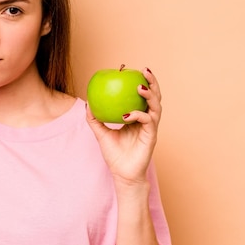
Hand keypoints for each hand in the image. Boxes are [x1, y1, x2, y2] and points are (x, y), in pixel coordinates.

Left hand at [86, 68, 161, 184]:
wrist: (122, 174)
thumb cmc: (115, 155)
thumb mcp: (101, 134)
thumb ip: (95, 119)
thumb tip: (87, 103)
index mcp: (138, 117)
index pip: (142, 96)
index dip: (141, 82)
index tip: (133, 69)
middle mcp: (147, 120)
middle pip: (155, 96)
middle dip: (152, 82)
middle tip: (144, 70)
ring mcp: (151, 128)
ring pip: (156, 106)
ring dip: (150, 95)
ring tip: (140, 87)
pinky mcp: (151, 136)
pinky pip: (148, 121)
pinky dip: (138, 115)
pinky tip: (127, 114)